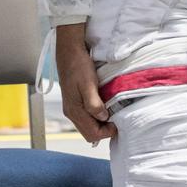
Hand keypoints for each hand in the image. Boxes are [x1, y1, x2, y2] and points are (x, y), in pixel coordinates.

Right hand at [55, 24, 115, 143]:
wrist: (69, 52)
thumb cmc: (78, 66)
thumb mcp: (88, 84)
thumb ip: (94, 104)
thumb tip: (103, 118)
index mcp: (74, 110)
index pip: (92, 134)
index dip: (107, 132)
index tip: (118, 122)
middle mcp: (71, 112)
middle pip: (89, 133)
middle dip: (104, 130)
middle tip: (116, 118)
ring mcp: (72, 108)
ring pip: (88, 126)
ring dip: (101, 123)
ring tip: (111, 111)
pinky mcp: (74, 102)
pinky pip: (86, 117)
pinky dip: (96, 116)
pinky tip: (103, 106)